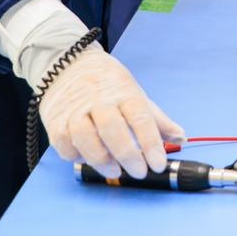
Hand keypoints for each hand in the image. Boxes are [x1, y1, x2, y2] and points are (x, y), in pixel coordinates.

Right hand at [39, 44, 184, 178]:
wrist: (67, 62)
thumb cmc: (107, 83)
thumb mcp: (135, 94)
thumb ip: (156, 119)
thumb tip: (181, 137)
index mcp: (123, 92)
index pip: (139, 117)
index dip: (150, 143)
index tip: (158, 164)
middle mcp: (98, 99)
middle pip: (112, 128)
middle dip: (127, 154)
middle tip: (139, 172)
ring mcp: (74, 109)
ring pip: (84, 137)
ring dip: (101, 159)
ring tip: (115, 171)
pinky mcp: (55, 120)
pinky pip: (63, 143)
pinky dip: (76, 156)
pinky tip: (88, 160)